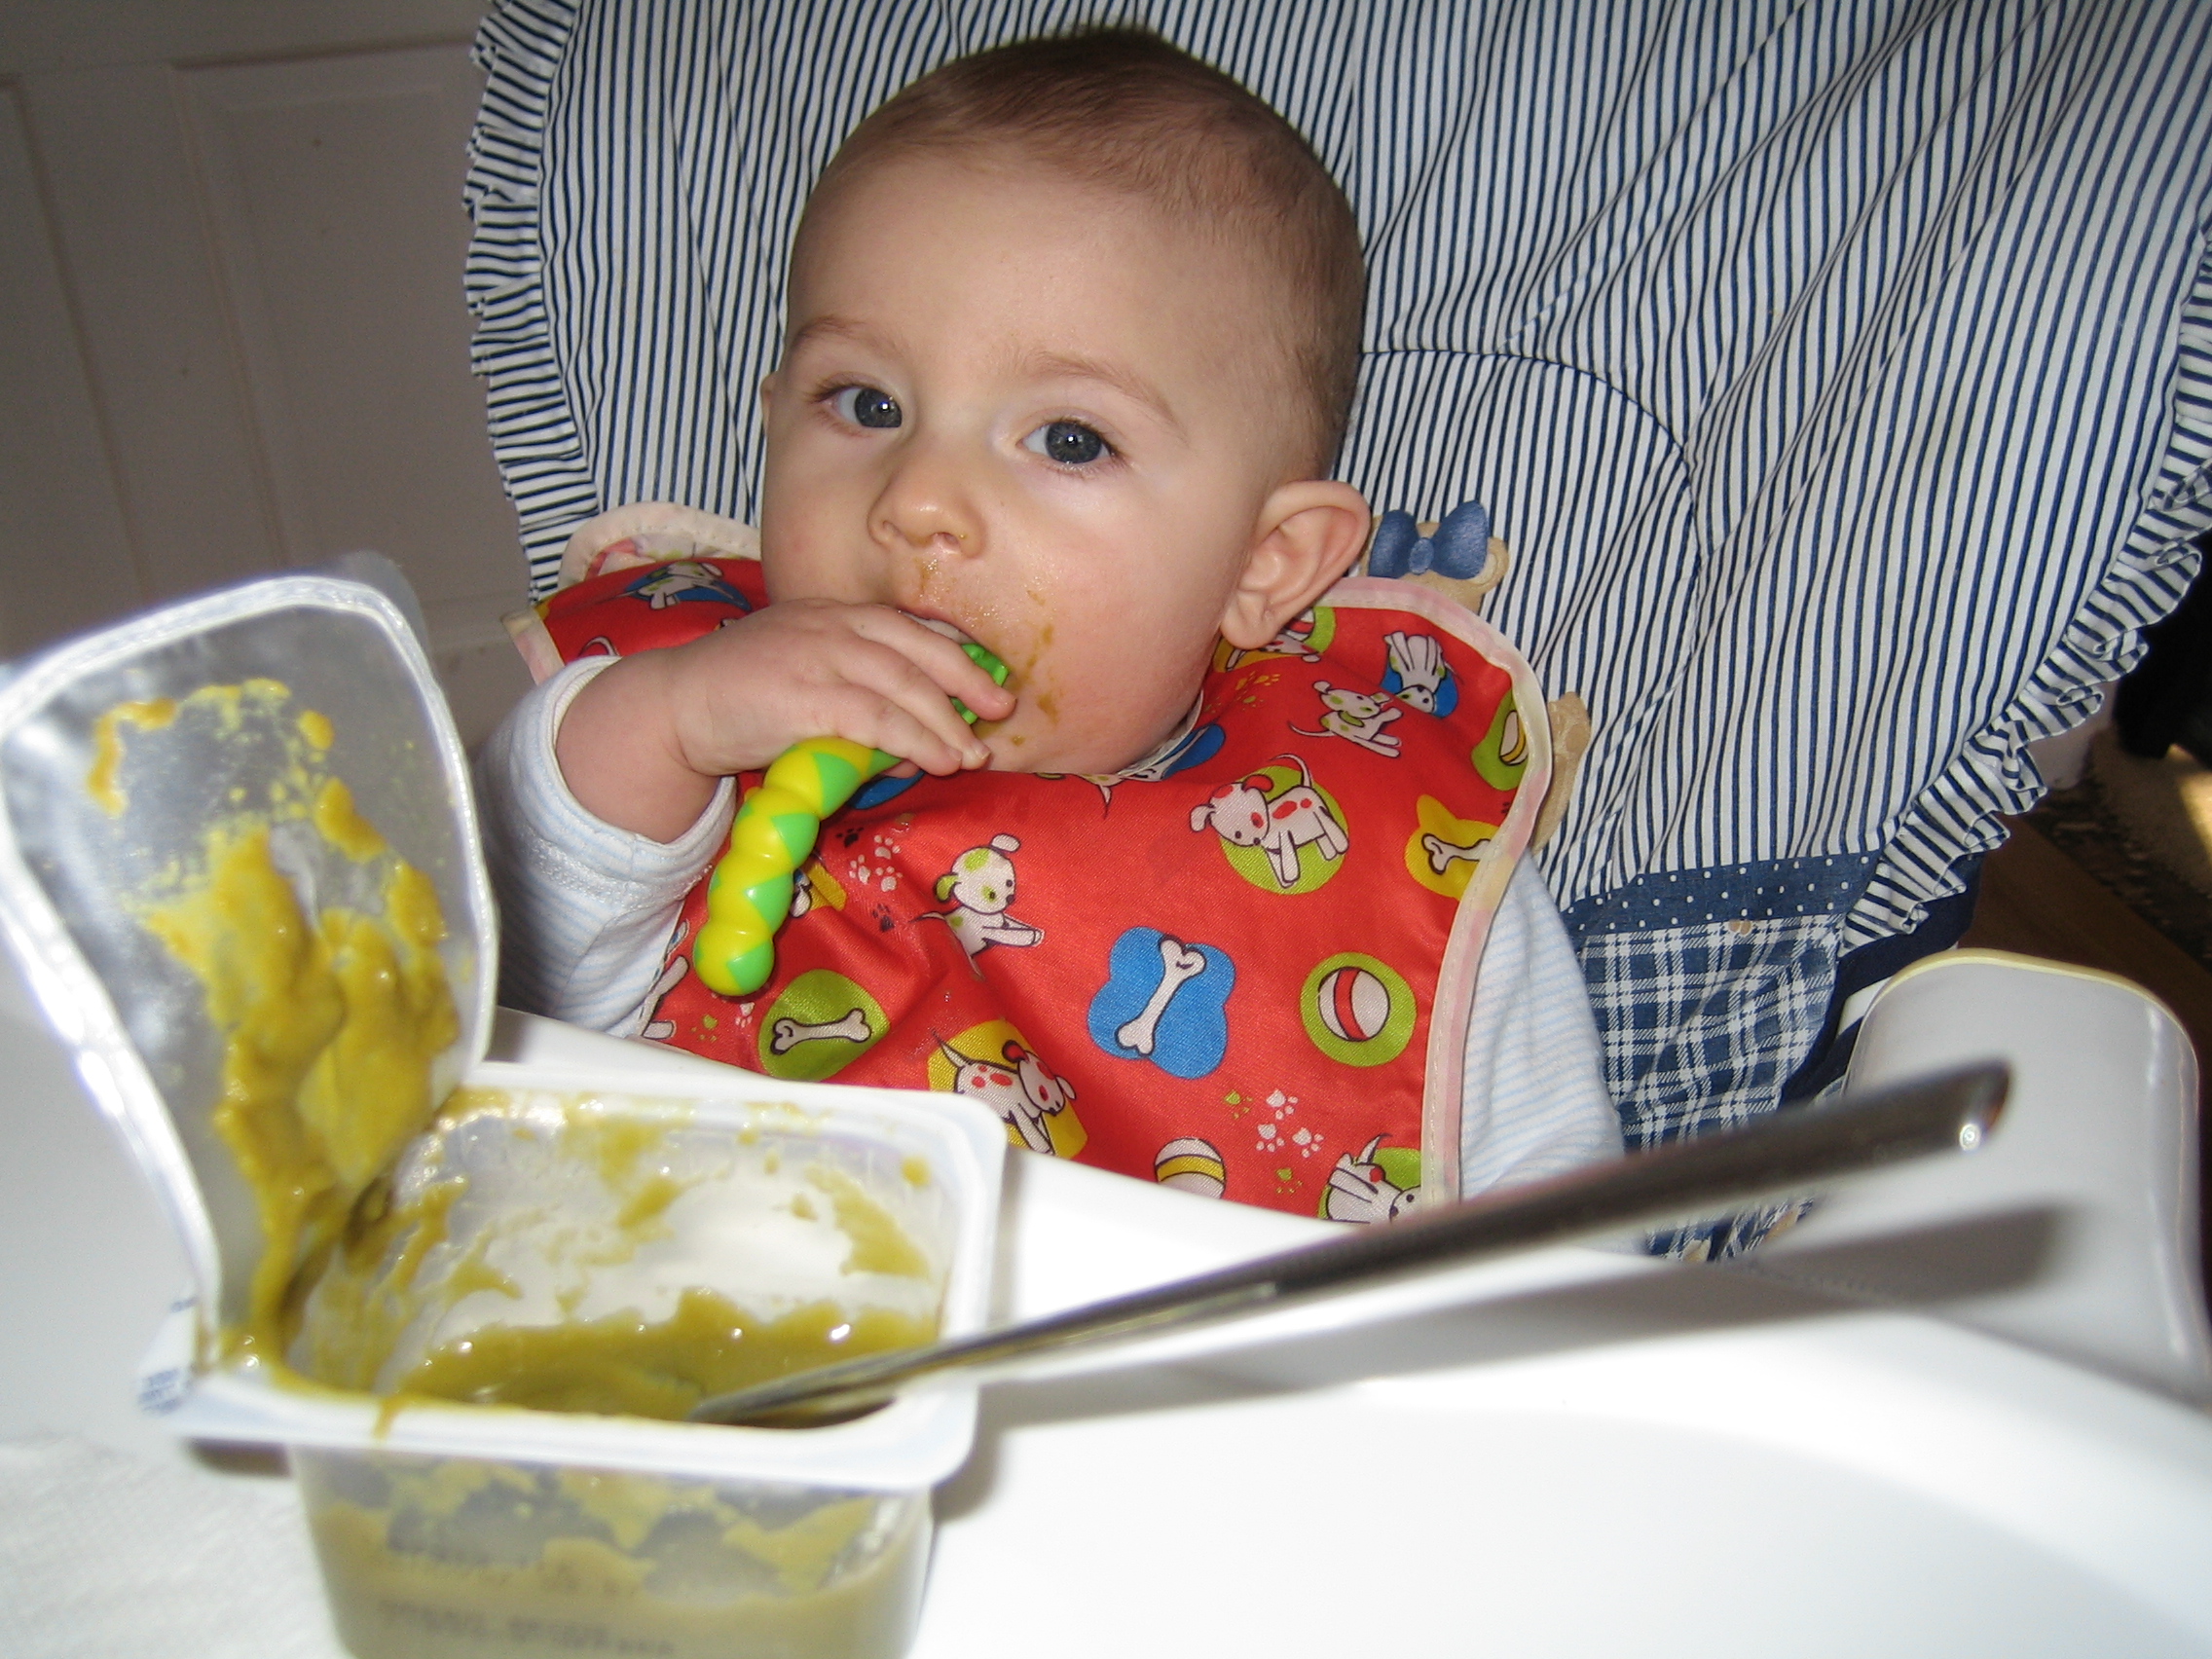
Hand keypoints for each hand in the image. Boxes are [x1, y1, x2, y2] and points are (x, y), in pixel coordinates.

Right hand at [556, 600, 1014, 840]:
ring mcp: (817, 657)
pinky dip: (914, 739)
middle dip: (965, 680)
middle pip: (916, 648)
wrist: (674, 707)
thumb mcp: (803, 678)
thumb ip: (855, 699)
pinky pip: (875, 719)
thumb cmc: (742, 699)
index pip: (906, 625)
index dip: (953, 653)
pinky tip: (935, 759)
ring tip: (970, 752)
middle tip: (999, 709)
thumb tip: (913, 747)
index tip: (987, 677)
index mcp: (831, 613)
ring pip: (903, 684)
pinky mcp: (805, 697)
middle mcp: (829, 625)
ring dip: (945, 721)